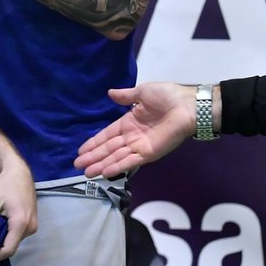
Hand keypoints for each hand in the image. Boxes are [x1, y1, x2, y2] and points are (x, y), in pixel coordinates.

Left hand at [0, 154, 37, 260]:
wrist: (19, 172)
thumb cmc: (4, 186)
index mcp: (21, 223)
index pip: (7, 250)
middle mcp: (30, 227)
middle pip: (12, 247)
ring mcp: (33, 225)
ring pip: (15, 241)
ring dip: (2, 241)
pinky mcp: (32, 222)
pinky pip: (18, 234)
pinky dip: (8, 235)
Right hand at [74, 83, 197, 177]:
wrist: (187, 106)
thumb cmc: (167, 96)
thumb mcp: (143, 92)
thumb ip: (126, 96)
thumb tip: (109, 93)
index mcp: (129, 121)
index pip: (107, 134)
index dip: (94, 142)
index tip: (81, 150)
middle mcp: (132, 136)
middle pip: (108, 148)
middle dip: (93, 156)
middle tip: (77, 165)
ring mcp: (139, 146)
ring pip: (116, 157)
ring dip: (100, 164)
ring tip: (85, 172)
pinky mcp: (148, 154)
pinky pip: (129, 161)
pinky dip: (117, 167)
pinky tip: (104, 172)